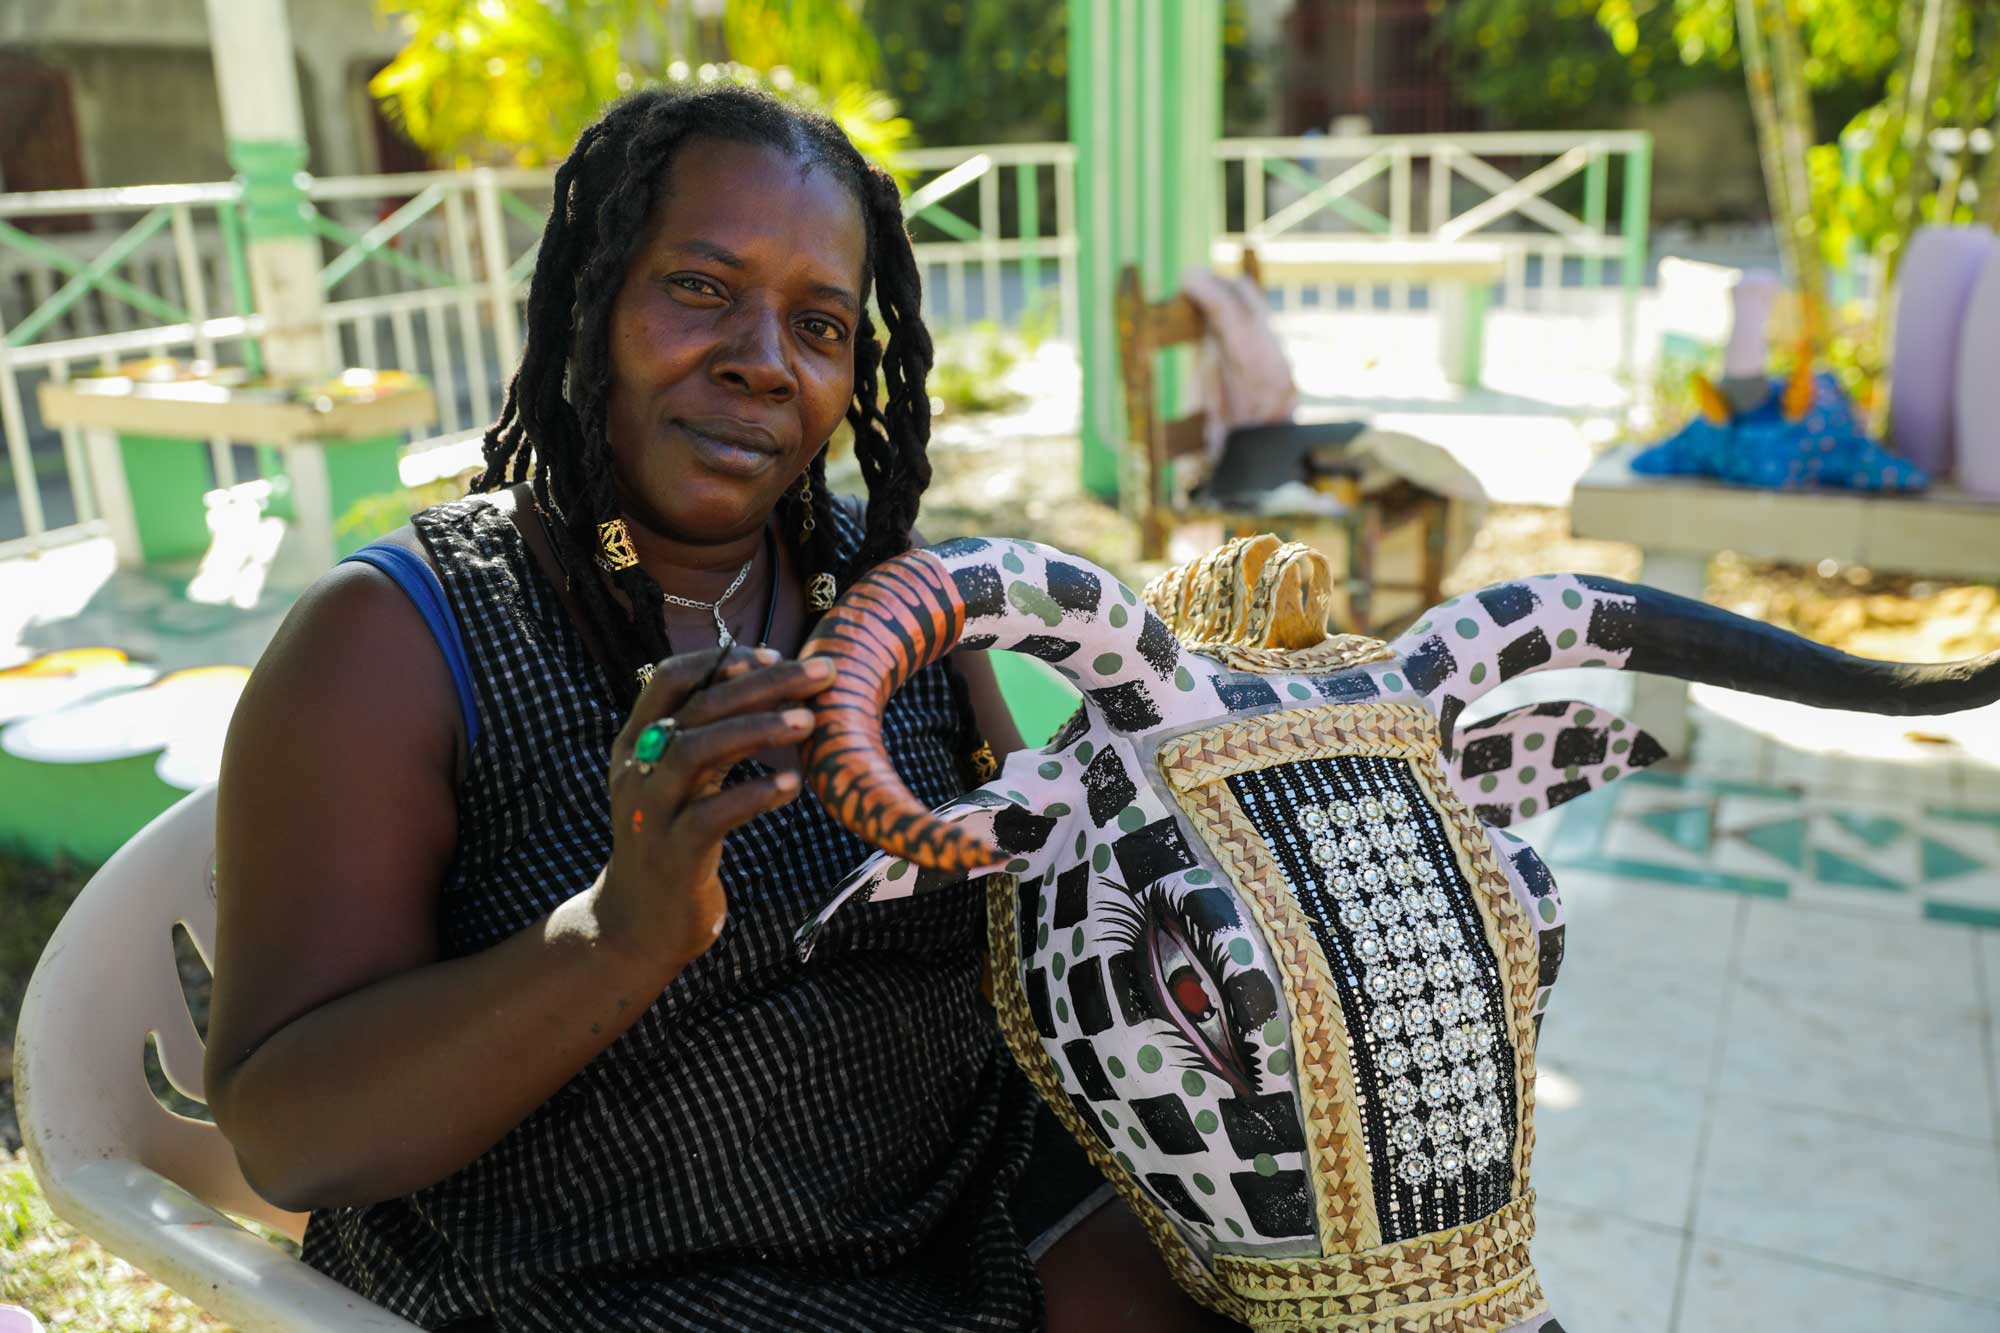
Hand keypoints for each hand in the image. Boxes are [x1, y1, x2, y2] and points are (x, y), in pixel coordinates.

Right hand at [595, 645, 835, 970]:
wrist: (637, 924)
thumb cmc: (674, 839)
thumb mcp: (683, 781)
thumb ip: (712, 737)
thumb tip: (774, 687)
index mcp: (636, 742)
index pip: (670, 678)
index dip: (723, 660)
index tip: (774, 655)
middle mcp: (637, 770)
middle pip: (696, 707)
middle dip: (763, 683)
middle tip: (821, 674)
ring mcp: (651, 813)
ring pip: (695, 751)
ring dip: (757, 729)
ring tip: (809, 721)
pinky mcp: (673, 856)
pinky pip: (711, 816)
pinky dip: (754, 794)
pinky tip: (793, 783)